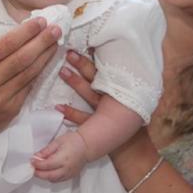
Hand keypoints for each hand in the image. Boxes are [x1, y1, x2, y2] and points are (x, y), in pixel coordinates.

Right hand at [0, 18, 60, 142]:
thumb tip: (20, 33)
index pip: (6, 44)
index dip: (26, 32)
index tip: (40, 21)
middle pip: (22, 58)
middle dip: (42, 41)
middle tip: (56, 29)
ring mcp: (0, 99)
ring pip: (29, 73)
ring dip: (45, 56)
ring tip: (56, 43)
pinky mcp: (11, 110)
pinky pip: (29, 87)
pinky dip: (39, 72)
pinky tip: (46, 62)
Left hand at [33, 131, 87, 181]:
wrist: (86, 146)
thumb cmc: (73, 141)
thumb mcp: (57, 142)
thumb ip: (46, 150)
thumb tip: (36, 156)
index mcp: (62, 159)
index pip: (46, 165)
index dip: (37, 164)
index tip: (31, 161)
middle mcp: (66, 168)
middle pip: (49, 175)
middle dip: (38, 173)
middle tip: (32, 169)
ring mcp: (69, 173)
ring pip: (53, 180)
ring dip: (44, 177)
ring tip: (39, 171)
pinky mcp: (71, 176)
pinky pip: (59, 180)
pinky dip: (52, 178)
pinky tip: (48, 172)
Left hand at [57, 49, 153, 168]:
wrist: (133, 149)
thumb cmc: (127, 121)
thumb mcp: (125, 99)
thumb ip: (115, 82)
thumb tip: (104, 57)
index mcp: (119, 89)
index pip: (107, 68)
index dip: (96, 56)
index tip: (86, 42)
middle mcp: (113, 98)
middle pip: (97, 77)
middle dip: (83, 64)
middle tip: (69, 52)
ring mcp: (105, 112)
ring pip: (90, 94)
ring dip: (76, 83)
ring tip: (62, 71)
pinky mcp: (99, 128)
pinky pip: (84, 119)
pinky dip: (71, 113)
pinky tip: (58, 107)